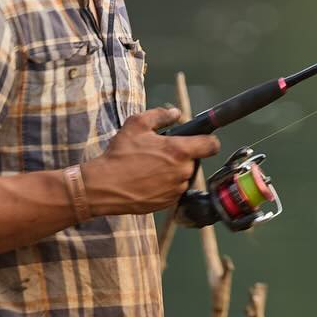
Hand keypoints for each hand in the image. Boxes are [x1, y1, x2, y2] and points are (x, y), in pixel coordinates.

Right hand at [82, 106, 220, 215]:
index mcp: (180, 151)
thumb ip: (160, 115)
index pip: (212, 145)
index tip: (201, 140)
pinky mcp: (168, 203)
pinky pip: (174, 191)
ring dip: (173, 171)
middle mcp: (183, 172)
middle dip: (182, 156)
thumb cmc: (120, 154)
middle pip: (193, 160)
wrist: (105, 186)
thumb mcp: (137, 124)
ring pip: (183, 176)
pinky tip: (147, 180)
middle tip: (160, 152)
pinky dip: (165, 185)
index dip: (208, 140)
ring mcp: (176, 190)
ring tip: (150, 167)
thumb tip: (175, 113)